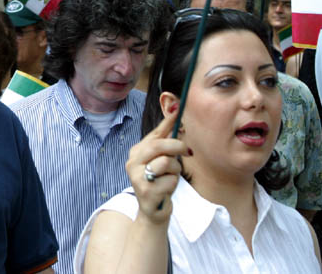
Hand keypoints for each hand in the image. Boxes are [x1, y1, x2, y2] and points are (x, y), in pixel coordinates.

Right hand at [125, 106, 188, 224]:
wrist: (152, 211)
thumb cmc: (159, 182)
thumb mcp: (161, 160)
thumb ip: (166, 140)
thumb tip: (175, 112)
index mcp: (136, 152)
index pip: (154, 134)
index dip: (167, 122)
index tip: (178, 109)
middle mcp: (132, 162)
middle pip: (158, 145)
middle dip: (177, 146)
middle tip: (188, 152)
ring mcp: (137, 177)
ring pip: (166, 162)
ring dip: (175, 170)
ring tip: (170, 177)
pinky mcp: (146, 191)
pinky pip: (170, 180)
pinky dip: (173, 184)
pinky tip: (166, 190)